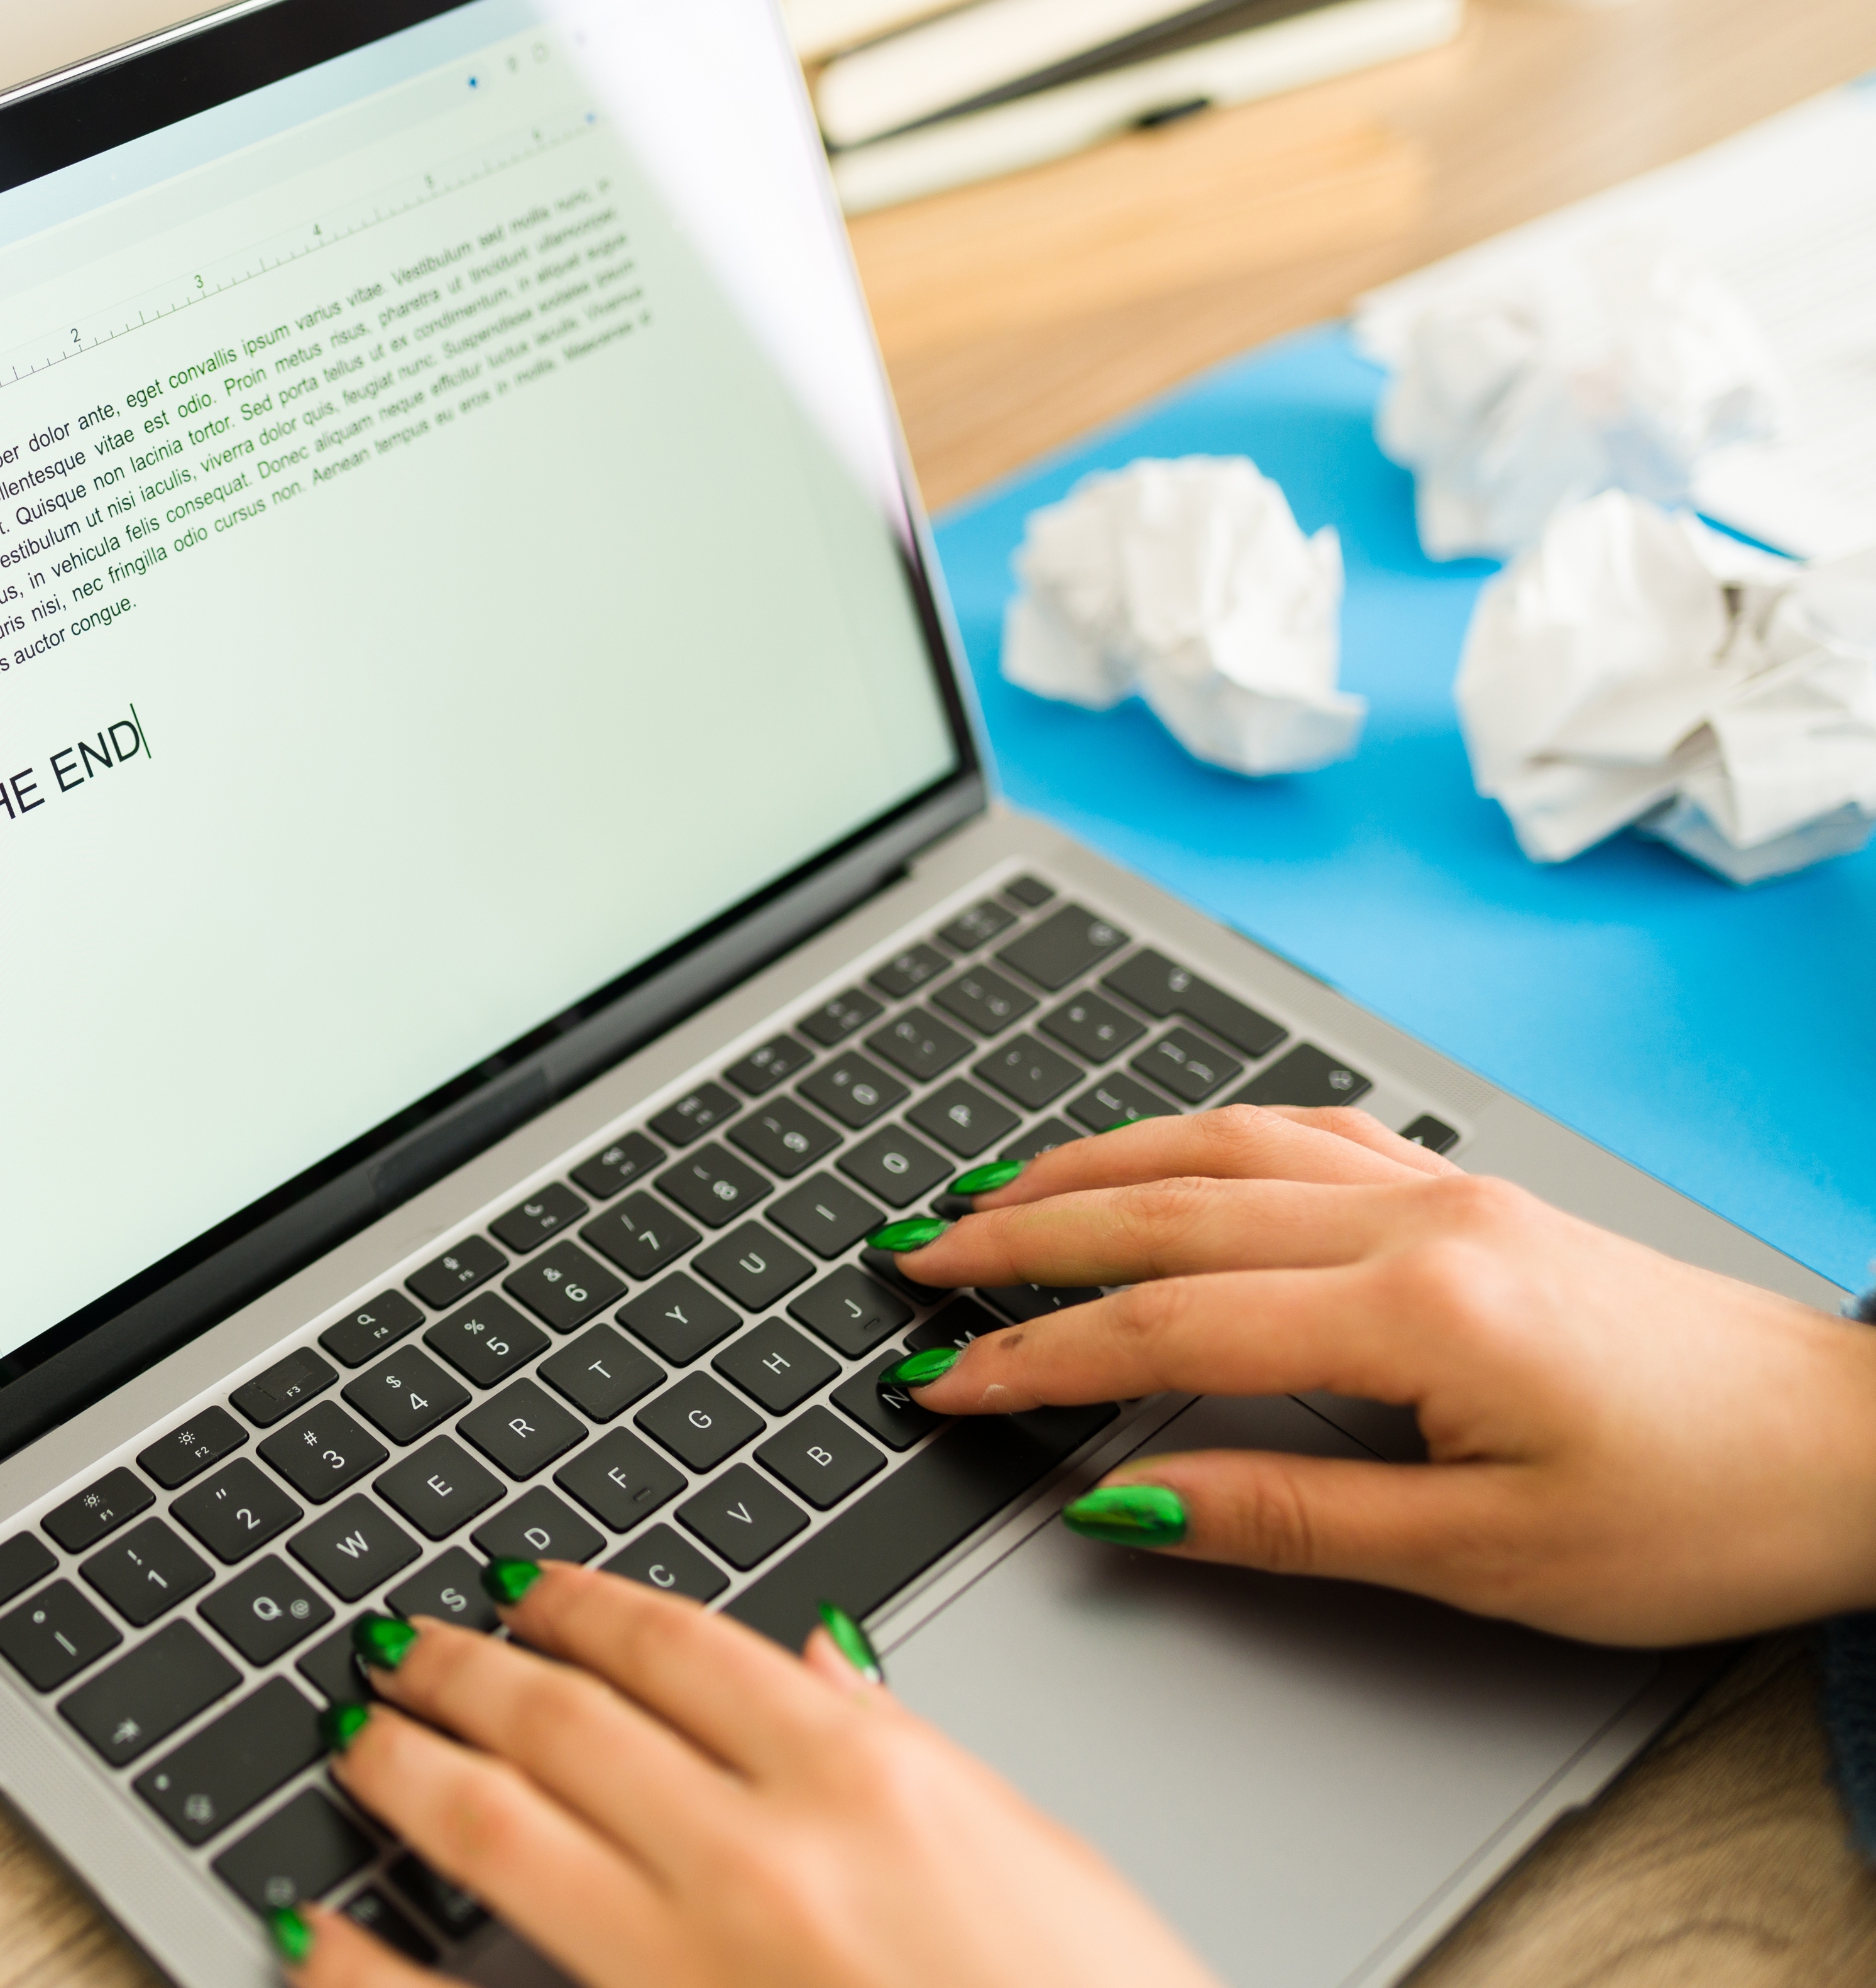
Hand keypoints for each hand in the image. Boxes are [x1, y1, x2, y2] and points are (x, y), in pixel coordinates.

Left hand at [284, 1562, 1212, 1987]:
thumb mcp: (1032, 1863)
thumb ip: (903, 1753)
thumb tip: (814, 1664)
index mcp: (866, 1782)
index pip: (684, 1645)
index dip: (585, 1602)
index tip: (526, 1583)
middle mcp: (760, 1856)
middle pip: (568, 1717)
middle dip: (466, 1664)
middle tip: (400, 1639)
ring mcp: (686, 1966)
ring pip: (497, 1825)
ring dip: (406, 1763)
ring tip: (357, 1730)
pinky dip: (366, 1964)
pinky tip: (314, 1931)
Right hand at [898, 1104, 1875, 1644]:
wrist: (1857, 1445)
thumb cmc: (1703, 1509)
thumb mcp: (1488, 1557)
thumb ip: (1289, 1519)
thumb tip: (1129, 1505)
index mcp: (1415, 1308)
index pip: (1164, 1323)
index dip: (1033, 1359)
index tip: (938, 1385)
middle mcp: (1414, 1219)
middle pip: (1163, 1207)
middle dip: (1017, 1239)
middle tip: (908, 1261)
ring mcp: (1438, 1188)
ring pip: (1215, 1145)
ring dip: (1083, 1169)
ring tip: (982, 1199)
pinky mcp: (1464, 1192)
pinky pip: (1290, 1132)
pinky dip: (1186, 1141)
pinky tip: (1143, 1159)